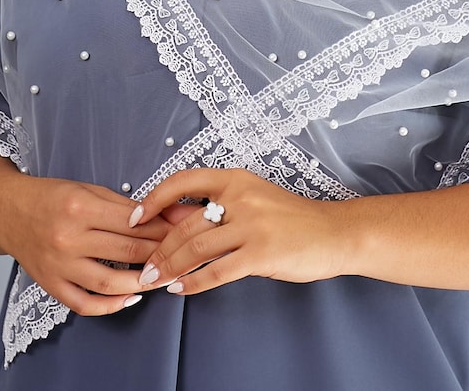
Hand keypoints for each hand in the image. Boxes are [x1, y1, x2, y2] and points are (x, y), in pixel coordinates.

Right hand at [0, 174, 183, 315]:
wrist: (8, 212)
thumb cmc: (53, 196)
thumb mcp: (89, 190)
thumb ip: (126, 206)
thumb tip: (165, 215)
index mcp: (80, 208)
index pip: (133, 223)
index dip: (162, 229)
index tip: (182, 232)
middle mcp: (68, 238)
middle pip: (126, 251)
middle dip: (159, 254)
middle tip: (180, 255)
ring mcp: (59, 266)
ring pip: (110, 282)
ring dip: (141, 283)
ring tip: (160, 278)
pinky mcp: (50, 285)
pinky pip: (84, 303)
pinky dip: (110, 305)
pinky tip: (129, 298)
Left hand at [130, 168, 350, 295]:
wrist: (333, 232)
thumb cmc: (291, 218)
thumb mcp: (254, 198)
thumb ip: (220, 206)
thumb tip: (175, 222)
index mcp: (236, 178)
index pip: (183, 181)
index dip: (154, 199)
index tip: (135, 217)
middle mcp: (241, 197)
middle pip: (185, 224)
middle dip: (158, 248)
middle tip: (142, 266)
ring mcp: (251, 225)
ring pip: (196, 249)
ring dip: (169, 268)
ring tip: (154, 280)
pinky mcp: (260, 253)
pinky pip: (217, 271)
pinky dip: (194, 283)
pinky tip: (181, 290)